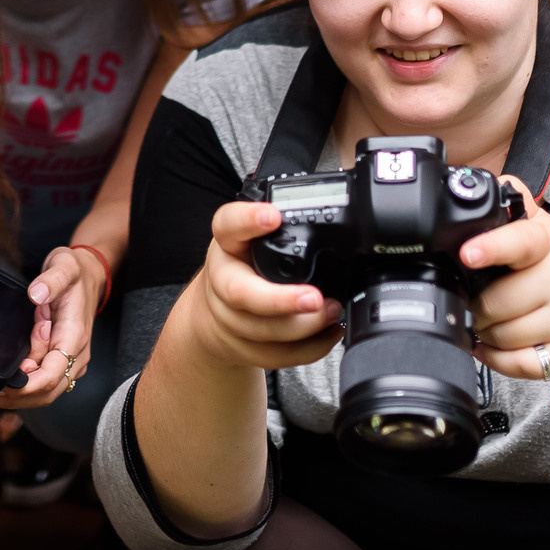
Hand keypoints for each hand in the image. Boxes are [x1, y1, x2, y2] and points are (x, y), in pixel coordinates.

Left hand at [0, 246, 103, 411]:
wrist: (88, 275)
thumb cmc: (76, 273)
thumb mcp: (64, 267)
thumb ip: (51, 280)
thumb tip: (36, 295)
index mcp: (74, 338)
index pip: (51, 375)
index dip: (26, 386)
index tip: (1, 384)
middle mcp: (75, 356)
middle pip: (45, 392)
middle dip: (11, 398)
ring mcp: (69, 361)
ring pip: (42, 394)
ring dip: (11, 399)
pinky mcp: (60, 362)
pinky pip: (40, 384)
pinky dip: (18, 391)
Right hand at [180, 201, 343, 372]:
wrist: (215, 309)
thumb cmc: (245, 264)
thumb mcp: (255, 236)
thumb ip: (284, 221)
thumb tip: (333, 194)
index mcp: (228, 243)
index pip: (227, 225)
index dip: (247, 220)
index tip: (272, 215)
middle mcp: (222, 279)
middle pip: (241, 294)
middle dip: (280, 300)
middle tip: (315, 298)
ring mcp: (227, 317)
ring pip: (260, 331)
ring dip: (301, 328)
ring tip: (333, 313)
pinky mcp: (239, 347)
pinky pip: (272, 355)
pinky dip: (305, 350)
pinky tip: (329, 334)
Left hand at [462, 176, 549, 384]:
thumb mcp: (543, 232)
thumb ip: (516, 205)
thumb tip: (492, 180)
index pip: (520, 242)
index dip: (491, 247)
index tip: (468, 253)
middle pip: (495, 302)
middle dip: (477, 307)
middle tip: (482, 302)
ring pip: (502, 335)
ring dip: (487, 334)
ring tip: (496, 323)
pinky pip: (518, 364)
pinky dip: (499, 360)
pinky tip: (499, 347)